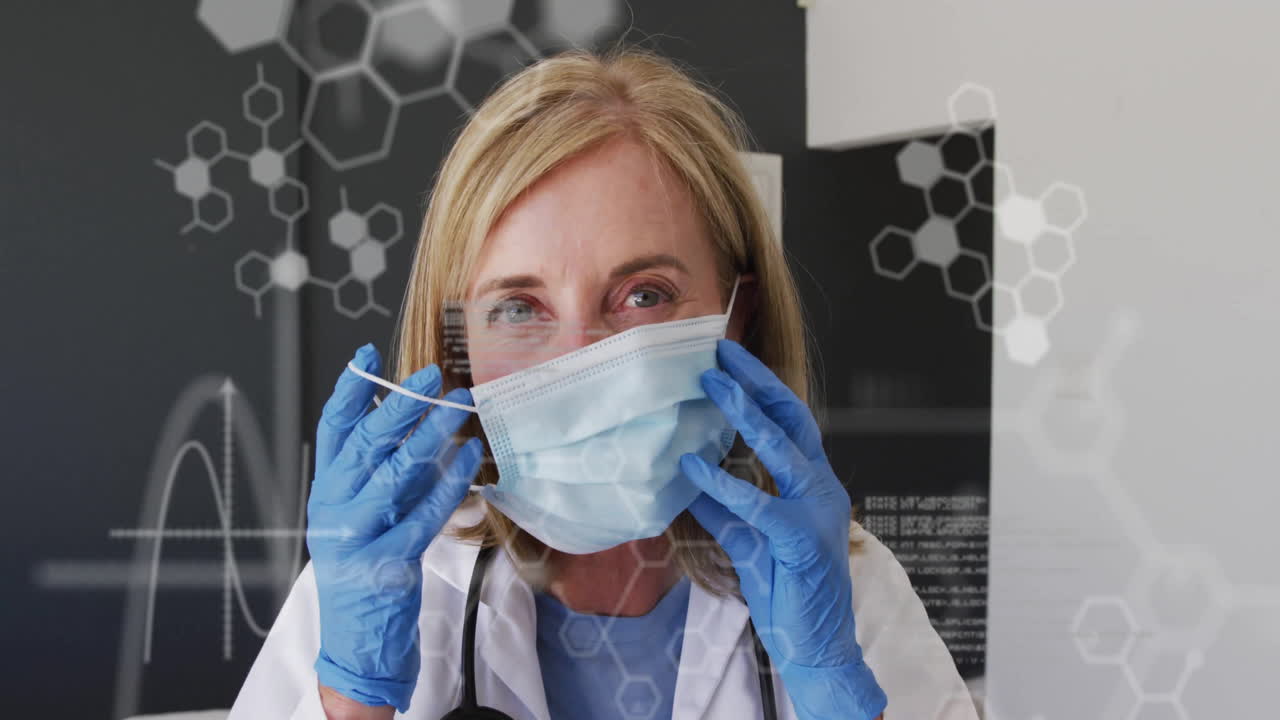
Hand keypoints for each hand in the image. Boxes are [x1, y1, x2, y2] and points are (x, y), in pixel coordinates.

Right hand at [307, 344, 482, 711]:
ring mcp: (358, 536)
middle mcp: (334, 508)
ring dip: (430, 435)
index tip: (367, 355)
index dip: (348, 390)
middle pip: (366, 443)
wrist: (356, 644)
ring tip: (457, 406)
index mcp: (325, 491)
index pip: (331, 430)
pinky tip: (469, 458)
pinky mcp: (388, 561)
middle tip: (432, 376)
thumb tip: (410, 419)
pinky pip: (424, 512)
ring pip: (396, 473)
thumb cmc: (363, 573)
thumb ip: (374, 474)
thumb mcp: (355, 517)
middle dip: (401, 404)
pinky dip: (449, 482)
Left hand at [679, 339, 886, 719]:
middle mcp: (822, 489)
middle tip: (720, 353)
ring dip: (744, 414)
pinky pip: (760, 505)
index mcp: (813, 485)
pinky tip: (694, 467)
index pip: (790, 423)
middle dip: (757, 382)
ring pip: (783, 449)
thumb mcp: (749, 542)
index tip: (730, 361)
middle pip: (793, 419)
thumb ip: (725, 511)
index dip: (762, 389)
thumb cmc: (789, 595)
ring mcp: (817, 512)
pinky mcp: (802, 541)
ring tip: (710, 385)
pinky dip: (724, 484)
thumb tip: (689, 480)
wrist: (820, 650)